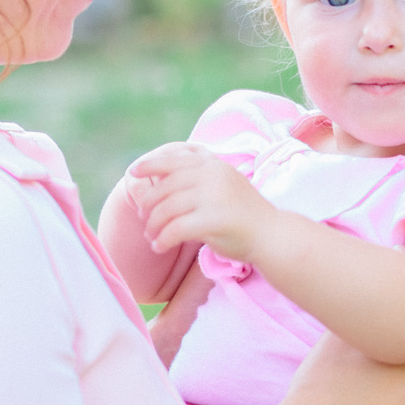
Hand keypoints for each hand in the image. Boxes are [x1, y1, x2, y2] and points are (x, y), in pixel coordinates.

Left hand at [126, 143, 281, 262]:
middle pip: (165, 187)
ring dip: (153, 225)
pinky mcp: (214, 220)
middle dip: (149, 204)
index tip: (133, 171)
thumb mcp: (224, 183)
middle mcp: (213, 176)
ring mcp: (214, 197)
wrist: (272, 234)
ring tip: (152, 236)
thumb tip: (161, 178)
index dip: (150, 164)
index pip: (174, 159)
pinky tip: (159, 246)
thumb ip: (199, 177)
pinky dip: (162, 239)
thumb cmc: (244, 213)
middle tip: (144, 218)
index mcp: (213, 165)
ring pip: (167, 209)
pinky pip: (175, 229)